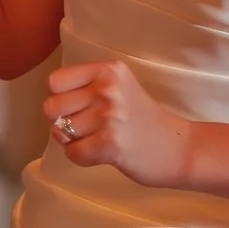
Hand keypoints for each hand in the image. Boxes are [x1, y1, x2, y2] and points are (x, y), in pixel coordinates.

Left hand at [42, 60, 193, 187]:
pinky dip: (82, 157)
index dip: (60, 98)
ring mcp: (110, 116)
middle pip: (51, 107)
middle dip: (62, 122)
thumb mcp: (118, 87)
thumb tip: (49, 104)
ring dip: (74, 141)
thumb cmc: (142, 118)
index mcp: (108, 70)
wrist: (179, 147)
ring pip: (60, 132)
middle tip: (88, 127)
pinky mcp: (111, 144)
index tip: (78, 106)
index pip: (54, 82)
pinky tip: (101, 153)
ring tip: (98, 139)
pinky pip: (73, 153)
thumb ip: (86, 86)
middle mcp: (108, 89)